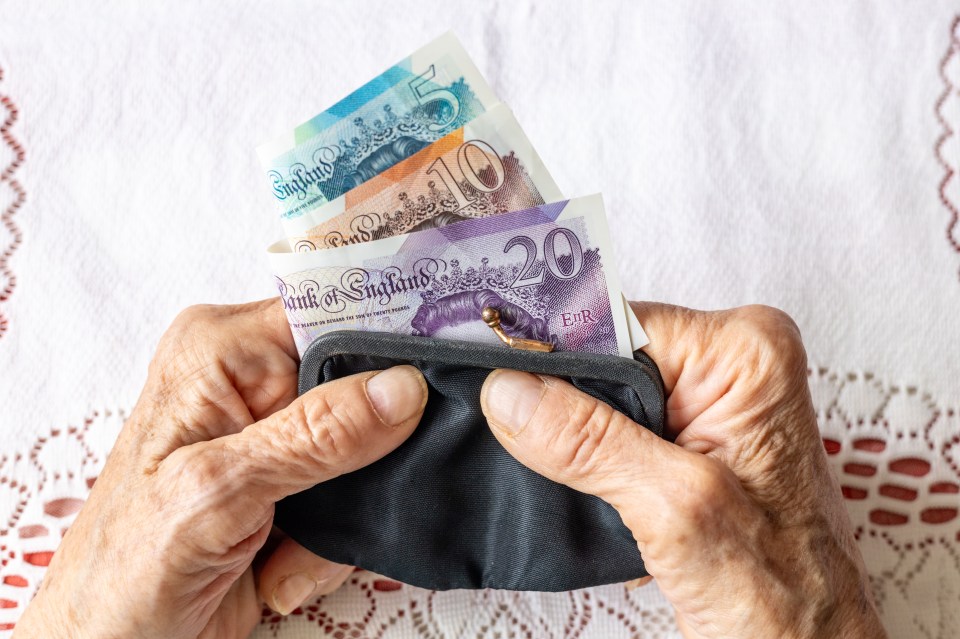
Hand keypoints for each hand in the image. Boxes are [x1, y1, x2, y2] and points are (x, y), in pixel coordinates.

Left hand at [13, 300, 427, 638]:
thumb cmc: (127, 568)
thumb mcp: (220, 492)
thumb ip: (313, 437)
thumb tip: (401, 387)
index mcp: (221, 350)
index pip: (329, 310)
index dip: (384, 343)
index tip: (429, 380)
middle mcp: (250, 380)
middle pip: (362, 384)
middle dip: (362, 458)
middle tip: (330, 506)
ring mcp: (275, 436)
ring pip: (371, 449)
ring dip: (342, 513)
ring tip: (285, 552)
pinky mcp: (292, 483)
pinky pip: (356, 495)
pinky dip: (332, 543)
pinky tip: (281, 566)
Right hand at [480, 303, 885, 638]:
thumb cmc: (780, 594)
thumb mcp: (674, 509)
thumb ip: (589, 443)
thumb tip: (509, 390)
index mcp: (746, 354)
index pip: (615, 321)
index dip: (551, 351)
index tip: (494, 377)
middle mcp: (732, 363)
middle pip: (605, 351)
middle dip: (560, 396)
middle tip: (525, 439)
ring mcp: (711, 399)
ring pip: (602, 388)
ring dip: (571, 430)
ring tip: (562, 472)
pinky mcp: (691, 433)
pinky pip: (614, 418)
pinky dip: (585, 449)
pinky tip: (578, 477)